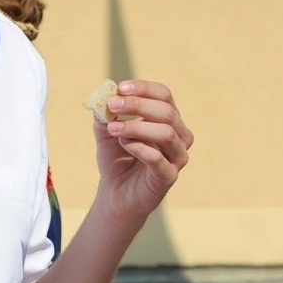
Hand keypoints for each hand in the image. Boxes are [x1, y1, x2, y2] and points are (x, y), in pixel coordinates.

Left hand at [92, 80, 191, 222]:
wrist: (116, 193)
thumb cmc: (117, 158)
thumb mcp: (107, 130)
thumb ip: (105, 113)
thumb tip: (103, 95)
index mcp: (168, 119)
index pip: (164, 95)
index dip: (144, 89)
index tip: (120, 88)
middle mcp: (179, 136)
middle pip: (167, 112)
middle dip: (137, 105)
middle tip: (112, 106)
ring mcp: (177, 157)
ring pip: (166, 133)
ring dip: (137, 126)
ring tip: (113, 128)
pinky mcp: (169, 177)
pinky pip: (158, 159)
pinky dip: (139, 148)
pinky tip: (123, 143)